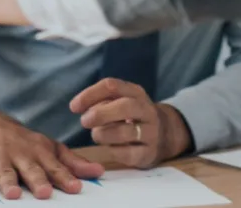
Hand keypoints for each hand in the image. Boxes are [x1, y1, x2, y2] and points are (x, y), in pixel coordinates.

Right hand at [0, 109, 104, 199]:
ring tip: (13, 194)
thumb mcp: (48, 148)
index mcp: (39, 151)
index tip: (76, 188)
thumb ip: (72, 162)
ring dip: (8, 181)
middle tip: (44, 192)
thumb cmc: (22, 142)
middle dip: (37, 180)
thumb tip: (98, 172)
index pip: (54, 167)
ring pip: (4, 171)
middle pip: (30, 169)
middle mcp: (20, 153)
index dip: (65, 177)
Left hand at [68, 79, 192, 168]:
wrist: (166, 134)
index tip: (74, 107)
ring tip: (96, 135)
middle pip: (124, 106)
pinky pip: (127, 153)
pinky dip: (113, 151)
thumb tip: (78, 107)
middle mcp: (146, 110)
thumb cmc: (133, 115)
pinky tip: (110, 147)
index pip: (111, 86)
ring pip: (125, 132)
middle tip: (84, 121)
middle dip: (100, 114)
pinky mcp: (149, 153)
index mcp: (136, 92)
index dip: (89, 94)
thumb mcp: (122, 101)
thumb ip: (102, 101)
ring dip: (104, 134)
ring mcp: (150, 132)